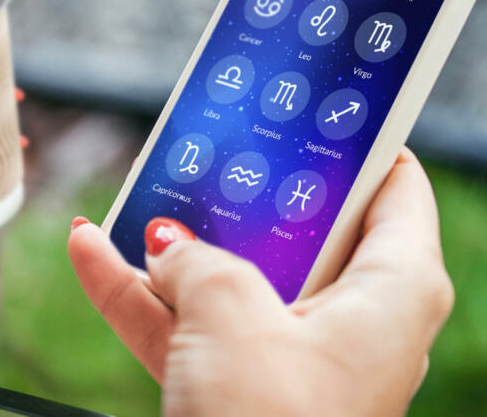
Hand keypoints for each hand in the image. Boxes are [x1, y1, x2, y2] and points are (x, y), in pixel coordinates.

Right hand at [68, 149, 452, 415]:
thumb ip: (199, 259)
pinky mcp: (244, 391)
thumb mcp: (230, 312)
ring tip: (133, 190)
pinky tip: (89, 252)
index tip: (317, 100)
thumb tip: (170, 243)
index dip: (358, 139)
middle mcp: (354, 320)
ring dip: (178, 241)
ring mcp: (295, 359)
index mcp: (395, 289)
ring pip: (236, 277)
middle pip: (303, 227)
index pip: (397, 186)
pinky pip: (194, 328)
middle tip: (212, 137)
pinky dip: (144, 297)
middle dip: (246, 189)